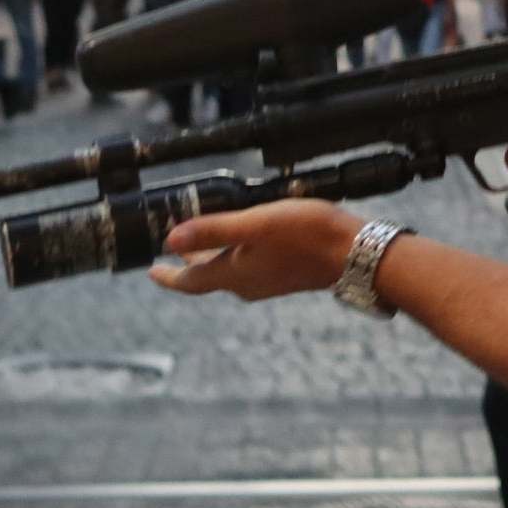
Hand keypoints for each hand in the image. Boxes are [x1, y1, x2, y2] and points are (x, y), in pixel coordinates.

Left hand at [147, 200, 361, 300]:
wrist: (355, 253)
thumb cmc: (307, 235)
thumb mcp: (256, 224)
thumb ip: (213, 229)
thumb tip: (169, 240)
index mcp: (234, 274)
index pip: (190, 281)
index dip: (168, 276)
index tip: (151, 271)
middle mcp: (248, 283)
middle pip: (208, 277)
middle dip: (188, 265)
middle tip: (172, 252)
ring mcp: (268, 281)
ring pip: (229, 272)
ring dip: (212, 259)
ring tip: (203, 243)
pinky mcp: (285, 275)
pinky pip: (249, 268)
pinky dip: (236, 256)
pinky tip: (245, 242)